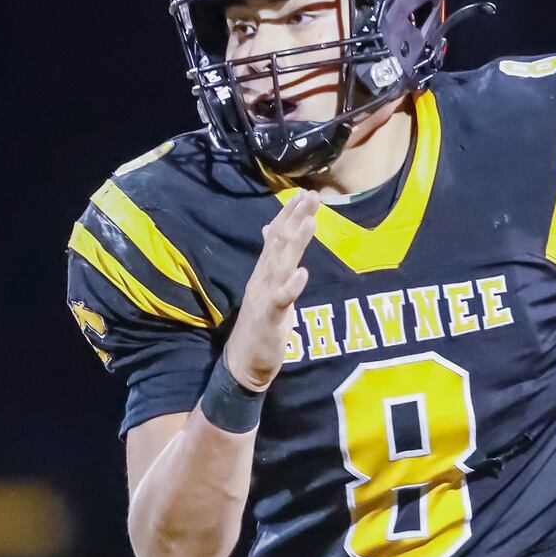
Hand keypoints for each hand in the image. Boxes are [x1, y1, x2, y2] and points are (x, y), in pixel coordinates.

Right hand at [224, 191, 318, 391]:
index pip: (277, 237)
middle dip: (296, 219)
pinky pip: (280, 300)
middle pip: (280, 244)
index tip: (305, 193)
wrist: (244, 362)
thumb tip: (273, 229)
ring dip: (295, 243)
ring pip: (280, 265)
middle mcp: (262, 279)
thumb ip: (272, 259)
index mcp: (265, 272)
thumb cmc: (260, 324)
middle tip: (312, 196)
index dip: (290, 215)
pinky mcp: (268, 318)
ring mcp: (264, 297)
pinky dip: (291, 286)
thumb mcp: (268, 288)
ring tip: (310, 223)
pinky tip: (302, 273)